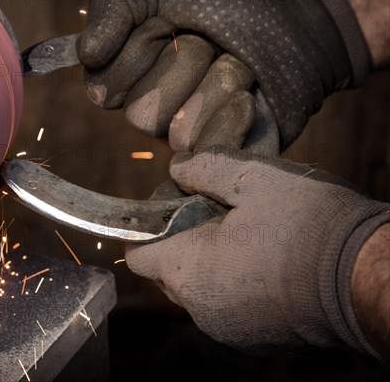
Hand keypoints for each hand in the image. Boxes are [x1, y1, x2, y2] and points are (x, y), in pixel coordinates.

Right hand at [77, 0, 369, 149]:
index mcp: (128, 74)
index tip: (167, 21)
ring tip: (238, 59)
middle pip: (142, 116)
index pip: (105, 91)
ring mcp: (192, 131)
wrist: (298, 0)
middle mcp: (155, 108)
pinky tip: (252, 93)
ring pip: (180, 135)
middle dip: (184, 62)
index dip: (139, 51)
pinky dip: (235, 119)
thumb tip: (87, 55)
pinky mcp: (230, 147)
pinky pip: (214, 157)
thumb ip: (111, 9)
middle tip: (210, 37)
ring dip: (217, 82)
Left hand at [125, 147, 389, 354]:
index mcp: (188, 271)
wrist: (367, 279)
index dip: (148, 226)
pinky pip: (222, 305)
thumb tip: (178, 167)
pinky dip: (229, 283)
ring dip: (206, 261)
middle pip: (165, 272)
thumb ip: (204, 169)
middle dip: (179, 240)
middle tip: (216, 212)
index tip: (174, 206)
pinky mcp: (251, 337)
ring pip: (195, 289)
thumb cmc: (311, 227)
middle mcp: (200, 308)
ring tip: (244, 234)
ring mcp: (226, 327)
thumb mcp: (254, 179)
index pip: (138, 255)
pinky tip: (261, 259)